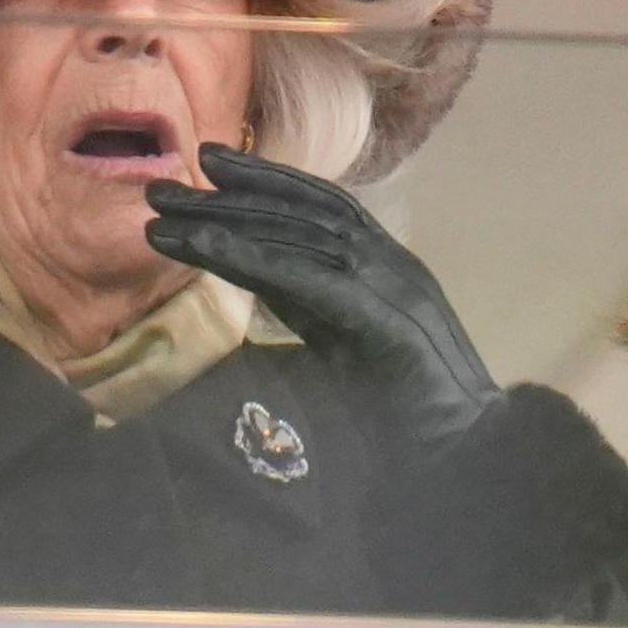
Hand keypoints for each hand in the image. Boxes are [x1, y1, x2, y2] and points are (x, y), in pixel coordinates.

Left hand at [144, 144, 500, 455]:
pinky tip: (206, 248)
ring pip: (298, 238)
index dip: (264, 183)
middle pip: (302, 212)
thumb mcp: (341, 347)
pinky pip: (308, 279)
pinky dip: (253, 259)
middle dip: (230, 195)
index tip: (207, 169)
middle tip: (161, 188)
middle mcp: (391, 265)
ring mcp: (393, 288)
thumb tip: (253, 278)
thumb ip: (306, 307)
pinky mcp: (384, 321)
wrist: (466, 458)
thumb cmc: (404, 417)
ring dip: (226, 223)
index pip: (320, 207)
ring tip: (165, 220)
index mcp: (384, 269)